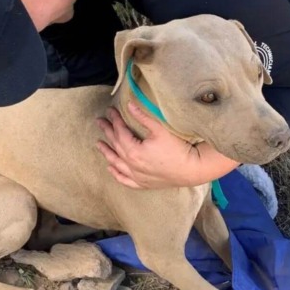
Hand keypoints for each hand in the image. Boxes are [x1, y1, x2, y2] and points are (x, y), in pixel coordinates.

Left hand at [96, 102, 237, 188]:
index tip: (110, 111)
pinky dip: (116, 174)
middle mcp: (131, 165)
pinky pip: (125, 180)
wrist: (191, 170)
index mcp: (133, 151)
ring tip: (99, 144)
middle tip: (100, 122)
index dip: (115, 120)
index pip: (120, 132)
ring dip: (107, 153)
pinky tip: (110, 168)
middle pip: (116, 146)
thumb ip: (143, 118)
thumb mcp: (160, 130)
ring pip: (116, 163)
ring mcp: (136, 176)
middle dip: (107, 132)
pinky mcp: (143, 183)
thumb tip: (130, 105)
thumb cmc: (177, 149)